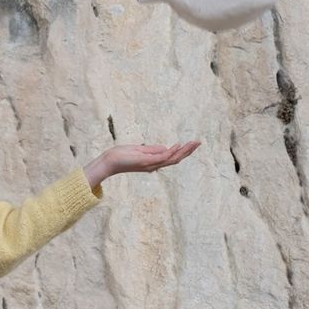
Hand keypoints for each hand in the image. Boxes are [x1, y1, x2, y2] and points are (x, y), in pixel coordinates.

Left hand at [83, 141, 200, 188]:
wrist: (109, 161)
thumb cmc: (122, 155)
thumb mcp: (139, 150)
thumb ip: (152, 149)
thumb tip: (166, 147)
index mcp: (154, 163)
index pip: (172, 157)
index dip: (183, 151)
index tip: (192, 143)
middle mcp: (155, 165)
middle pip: (176, 159)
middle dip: (188, 151)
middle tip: (199, 142)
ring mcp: (151, 164)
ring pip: (172, 159)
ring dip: (184, 150)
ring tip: (194, 143)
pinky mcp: (146, 161)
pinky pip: (162, 157)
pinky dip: (172, 151)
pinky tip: (178, 145)